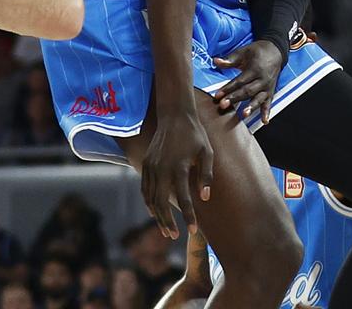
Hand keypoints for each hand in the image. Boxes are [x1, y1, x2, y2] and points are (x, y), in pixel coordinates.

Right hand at [141, 109, 213, 239]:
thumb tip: (204, 198)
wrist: (174, 115)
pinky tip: (153, 213)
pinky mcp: (146, 163)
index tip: (194, 230)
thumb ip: (205, 175)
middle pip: (161, 202)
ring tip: (166, 230)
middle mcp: (161, 167)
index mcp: (178, 165)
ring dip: (157, 215)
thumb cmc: (195, 135)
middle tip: (175, 236)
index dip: (189, 216)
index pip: (183, 198)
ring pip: (150, 197)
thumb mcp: (207, 152)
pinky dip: (148, 202)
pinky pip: (144, 188)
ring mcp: (151, 165)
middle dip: (168, 221)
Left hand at [212, 39, 283, 123]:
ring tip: (244, 115)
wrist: (275, 51)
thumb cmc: (257, 52)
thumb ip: (230, 59)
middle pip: (247, 91)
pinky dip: (267, 112)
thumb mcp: (243, 52)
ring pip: (259, 98)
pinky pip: (269, 103)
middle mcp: (263, 79)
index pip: (239, 81)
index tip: (217, 95)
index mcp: (255, 69)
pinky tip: (264, 121)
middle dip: (235, 99)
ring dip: (251, 107)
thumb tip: (216, 61)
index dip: (228, 88)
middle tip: (223, 105)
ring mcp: (268, 87)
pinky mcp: (271, 91)